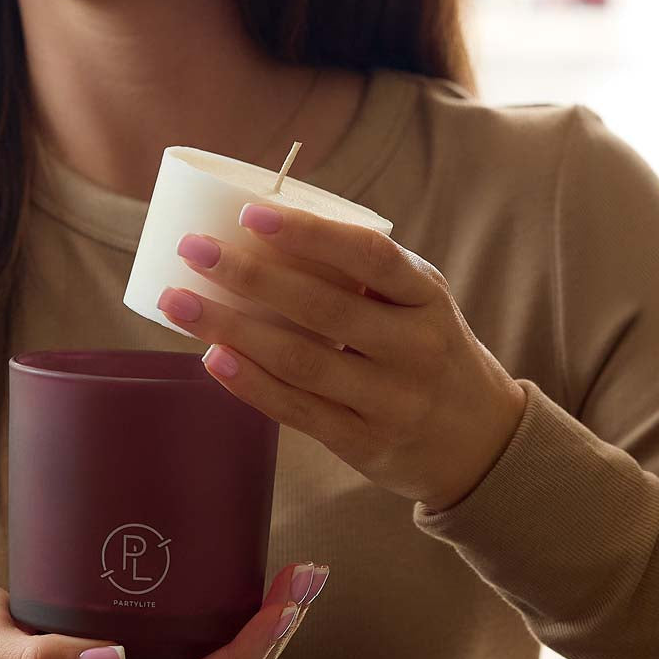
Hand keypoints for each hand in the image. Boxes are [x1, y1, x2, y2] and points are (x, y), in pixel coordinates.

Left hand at [158, 203, 526, 510]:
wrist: (480, 442)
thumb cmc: (427, 350)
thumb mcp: (417, 304)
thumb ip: (360, 276)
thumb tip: (259, 232)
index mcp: (426, 296)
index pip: (369, 256)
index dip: (309, 234)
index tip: (249, 214)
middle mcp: (415, 348)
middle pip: (323, 308)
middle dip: (250, 276)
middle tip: (194, 250)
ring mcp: (391, 401)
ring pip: (301, 361)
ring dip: (232, 330)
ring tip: (178, 303)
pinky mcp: (365, 444)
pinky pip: (298, 411)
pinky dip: (250, 383)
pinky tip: (213, 358)